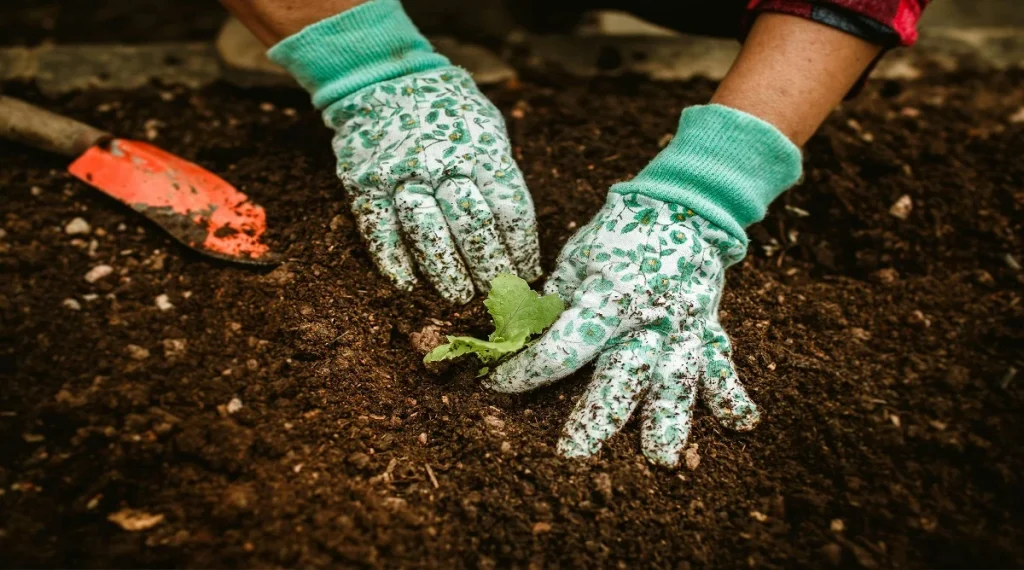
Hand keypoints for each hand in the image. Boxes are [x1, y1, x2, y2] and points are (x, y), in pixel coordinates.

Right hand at [326, 66, 540, 302]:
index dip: (521, 248)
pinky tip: (408, 284)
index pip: (510, 209)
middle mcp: (443, 164)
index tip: (527, 273)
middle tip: (496, 292)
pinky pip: (379, 231)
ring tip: (459, 295)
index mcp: (482, 150)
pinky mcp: (364, 184)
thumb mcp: (487, 129)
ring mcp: (401, 175)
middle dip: (488, 267)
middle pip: (472, 227)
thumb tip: (515, 235)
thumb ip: (498, 174)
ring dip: (445, 272)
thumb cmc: (448, 110)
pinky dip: (393, 262)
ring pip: (427, 233)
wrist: (383, 76)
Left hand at [487, 192, 758, 466]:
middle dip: (598, 417)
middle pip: (622, 374)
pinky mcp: (707, 328)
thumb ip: (554, 299)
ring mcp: (682, 326)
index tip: (496, 383)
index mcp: (608, 297)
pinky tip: (741, 425)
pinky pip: (721, 362)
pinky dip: (732, 392)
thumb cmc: (620, 231)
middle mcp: (648, 318)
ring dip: (669, 420)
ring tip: (662, 459)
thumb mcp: (577, 257)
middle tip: (576, 454)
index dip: (527, 369)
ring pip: (675, 379)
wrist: (681, 205)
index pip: (564, 346)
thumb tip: (518, 333)